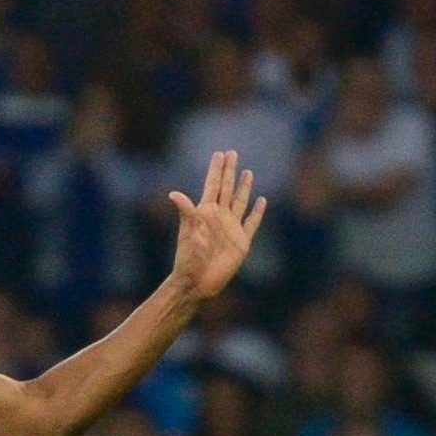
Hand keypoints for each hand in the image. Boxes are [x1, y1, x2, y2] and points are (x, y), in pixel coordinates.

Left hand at [166, 151, 266, 301]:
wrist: (197, 282)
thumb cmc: (189, 258)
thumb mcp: (188, 233)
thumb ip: (186, 212)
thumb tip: (173, 194)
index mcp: (205, 212)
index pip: (212, 185)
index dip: (216, 169)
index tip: (220, 153)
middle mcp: (219, 217)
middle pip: (226, 188)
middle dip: (229, 171)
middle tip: (232, 153)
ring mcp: (231, 228)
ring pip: (240, 201)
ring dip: (244, 187)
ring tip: (247, 172)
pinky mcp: (242, 241)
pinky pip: (252, 223)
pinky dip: (257, 212)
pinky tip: (262, 201)